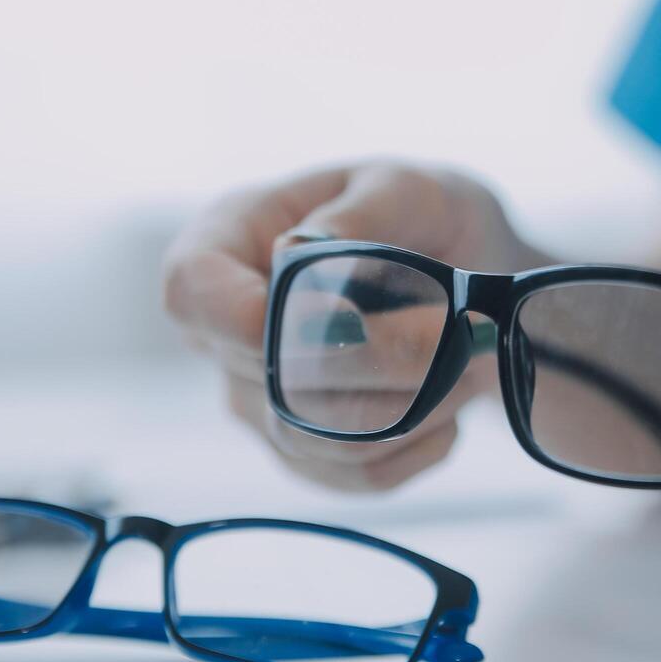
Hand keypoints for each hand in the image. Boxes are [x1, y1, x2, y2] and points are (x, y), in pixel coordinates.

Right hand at [164, 162, 541, 490]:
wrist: (469, 270)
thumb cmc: (421, 212)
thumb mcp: (402, 186)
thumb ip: (356, 217)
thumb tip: (301, 253)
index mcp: (225, 245)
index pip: (191, 294)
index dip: (246, 318)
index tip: (337, 312)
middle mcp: (226, 334)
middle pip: (271, 381)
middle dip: (382, 359)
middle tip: (463, 328)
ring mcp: (260, 403)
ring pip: (317, 440)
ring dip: (414, 404)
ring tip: (470, 357)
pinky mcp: (310, 455)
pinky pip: (358, 475)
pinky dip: (422, 443)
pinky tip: (454, 400)